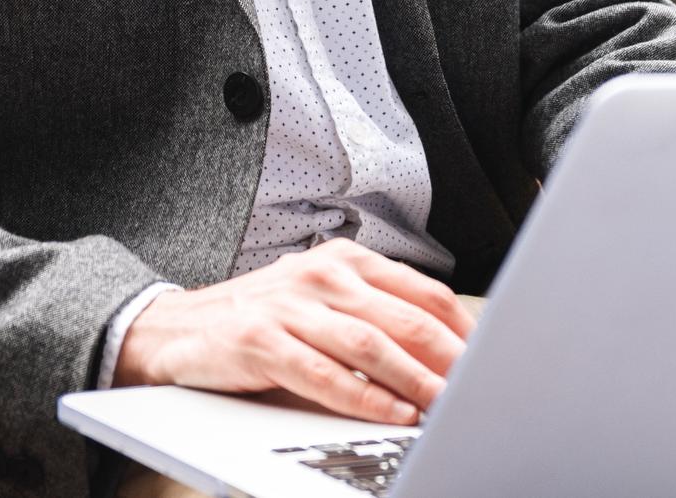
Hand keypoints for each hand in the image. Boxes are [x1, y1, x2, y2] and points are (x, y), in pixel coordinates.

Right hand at [113, 238, 475, 424]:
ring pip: (370, 347)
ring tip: (448, 408)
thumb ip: (376, 313)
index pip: (423, 292)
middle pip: (405, 319)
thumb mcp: (323, 299)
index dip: (464, 330)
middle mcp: (322, 275)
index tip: (496, 361)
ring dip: (416, 383)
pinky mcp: (262, 341)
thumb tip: (447, 350)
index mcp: (346, 261)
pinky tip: (391, 414)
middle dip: (451, 361)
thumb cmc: (265, 318)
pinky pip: (324, 374)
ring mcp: (291, 307)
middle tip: (484, 389)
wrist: (179, 328)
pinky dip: (364, 399)